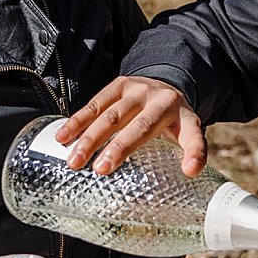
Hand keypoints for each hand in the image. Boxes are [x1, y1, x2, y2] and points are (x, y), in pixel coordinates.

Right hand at [57, 76, 205, 176]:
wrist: (165, 85)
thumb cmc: (174, 120)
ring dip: (90, 138)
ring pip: (112, 115)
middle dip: (120, 147)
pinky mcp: (118, 85)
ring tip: (74, 161)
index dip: (193, 153)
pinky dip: (78, 121)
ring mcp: (138, 90)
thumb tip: (191, 172)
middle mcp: (161, 100)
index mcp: (185, 116)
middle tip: (101, 170)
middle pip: (140, 126)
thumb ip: (193, 152)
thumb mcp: (189, 134)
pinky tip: (63, 137)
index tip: (190, 170)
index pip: (192, 136)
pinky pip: (95, 104)